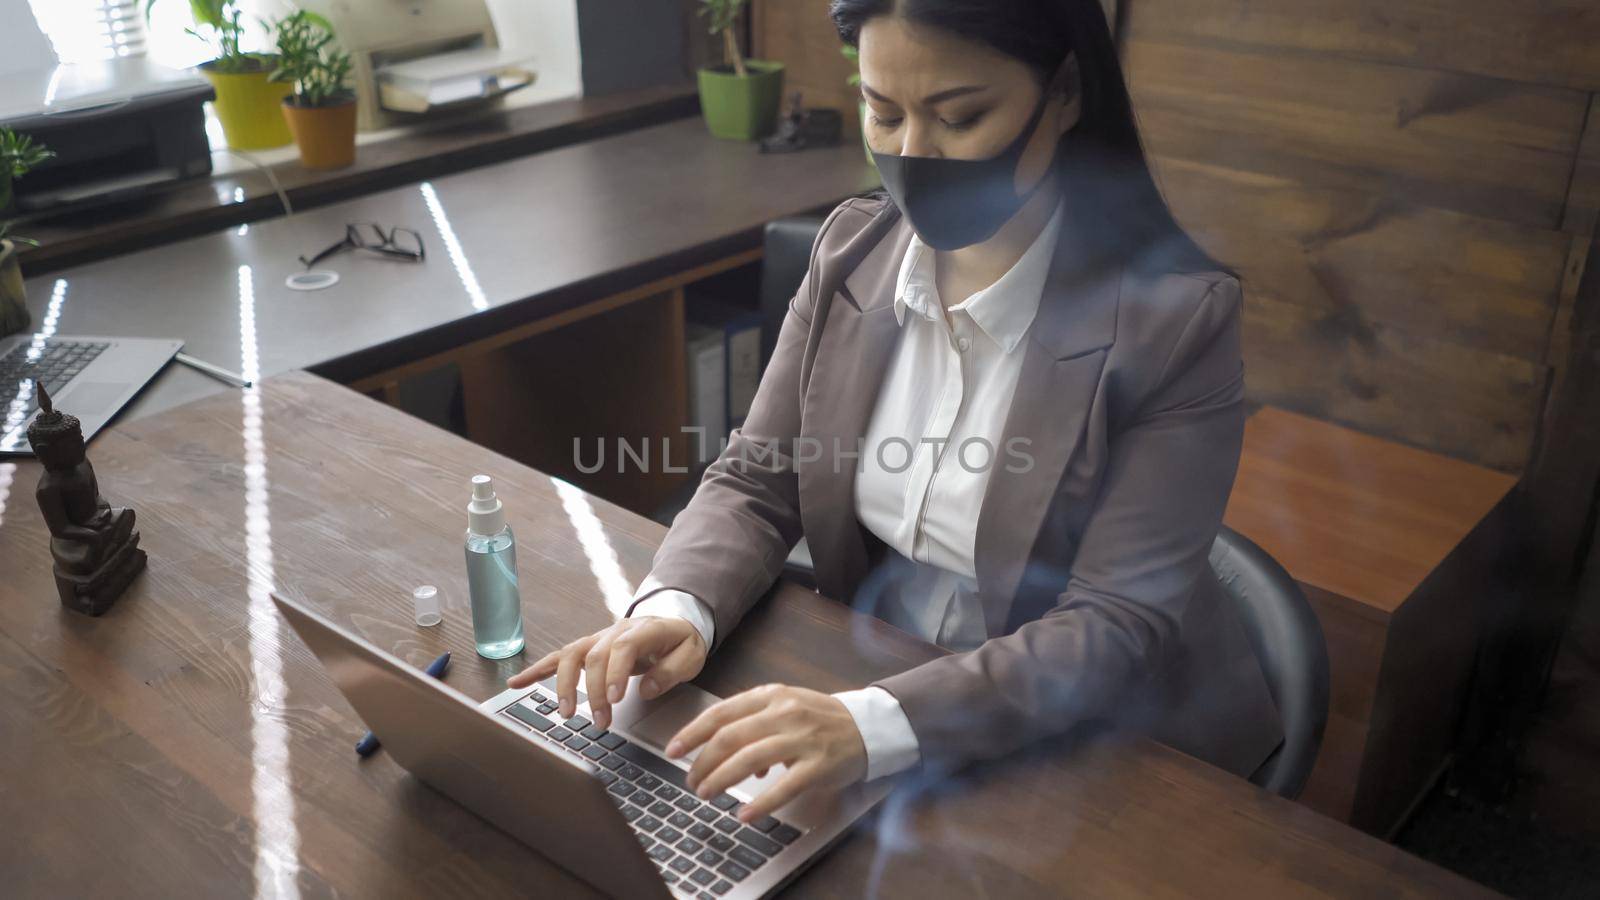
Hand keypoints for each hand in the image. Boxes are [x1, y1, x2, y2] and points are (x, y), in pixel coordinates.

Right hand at [507, 616, 706, 729]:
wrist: (673, 623)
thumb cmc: (681, 642)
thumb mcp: (692, 655)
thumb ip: (672, 671)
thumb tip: (647, 688)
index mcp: (645, 629)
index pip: (623, 647)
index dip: (615, 672)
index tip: (614, 699)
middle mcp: (616, 630)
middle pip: (595, 655)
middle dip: (593, 691)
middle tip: (599, 721)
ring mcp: (598, 637)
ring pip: (571, 654)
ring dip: (564, 684)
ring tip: (564, 712)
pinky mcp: (587, 647)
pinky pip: (558, 656)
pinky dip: (536, 669)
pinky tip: (517, 683)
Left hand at [665, 684, 866, 822]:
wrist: (868, 726)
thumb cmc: (821, 718)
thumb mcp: (785, 707)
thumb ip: (753, 724)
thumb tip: (724, 755)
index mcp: (771, 696)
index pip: (721, 713)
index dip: (692, 733)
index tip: (674, 750)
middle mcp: (784, 713)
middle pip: (729, 738)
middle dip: (703, 762)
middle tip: (691, 781)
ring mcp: (802, 738)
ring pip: (749, 759)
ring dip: (721, 779)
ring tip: (707, 794)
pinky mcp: (818, 765)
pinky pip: (783, 787)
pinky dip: (760, 803)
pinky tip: (745, 815)